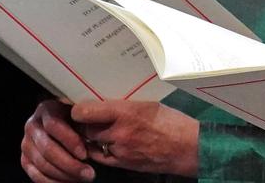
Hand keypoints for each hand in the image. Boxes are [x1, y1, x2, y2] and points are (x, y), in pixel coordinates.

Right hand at [22, 100, 95, 182]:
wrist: (66, 122)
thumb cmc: (81, 117)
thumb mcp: (83, 112)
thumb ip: (86, 117)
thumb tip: (94, 124)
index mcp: (46, 109)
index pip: (54, 125)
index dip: (70, 141)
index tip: (86, 154)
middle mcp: (32, 125)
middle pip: (47, 149)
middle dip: (70, 164)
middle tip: (89, 174)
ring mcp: (26, 143)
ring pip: (42, 164)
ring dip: (65, 175)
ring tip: (85, 178)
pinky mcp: (25, 159)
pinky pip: (36, 175)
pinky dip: (53, 182)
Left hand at [70, 100, 199, 176]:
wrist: (187, 147)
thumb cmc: (172, 122)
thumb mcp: (149, 105)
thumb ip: (125, 105)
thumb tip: (106, 101)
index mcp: (126, 112)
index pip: (85, 112)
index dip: (77, 109)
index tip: (78, 106)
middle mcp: (119, 132)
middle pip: (86, 128)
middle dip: (86, 122)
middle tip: (90, 116)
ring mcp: (119, 150)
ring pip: (91, 142)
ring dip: (92, 136)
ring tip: (100, 128)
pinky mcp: (122, 163)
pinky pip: (100, 156)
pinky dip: (99, 149)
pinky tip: (106, 143)